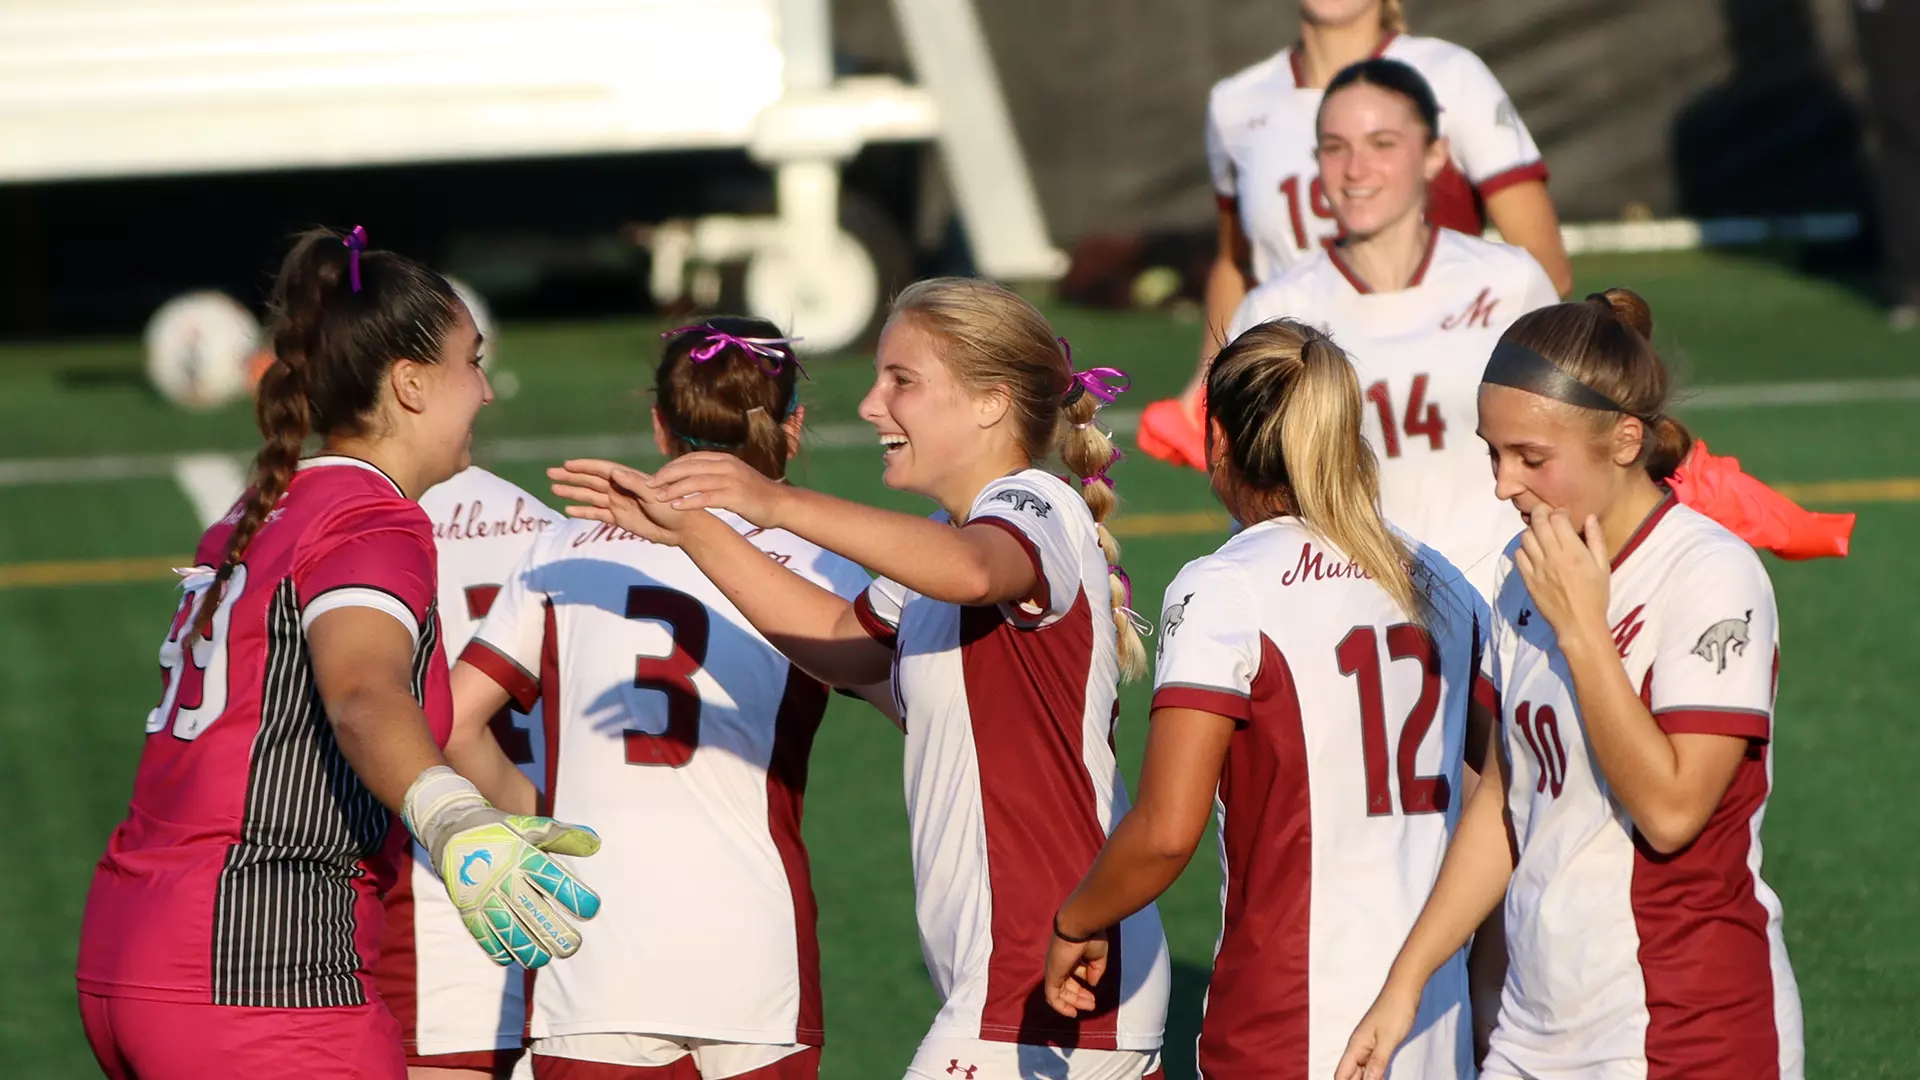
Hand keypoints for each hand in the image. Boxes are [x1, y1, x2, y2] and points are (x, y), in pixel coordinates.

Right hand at [404, 767, 601, 968]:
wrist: (450, 830)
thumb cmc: (500, 831)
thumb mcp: (530, 827)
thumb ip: (562, 836)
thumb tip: (597, 844)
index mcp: (522, 856)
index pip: (552, 880)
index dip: (574, 896)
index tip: (591, 910)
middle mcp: (504, 879)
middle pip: (533, 913)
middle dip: (556, 934)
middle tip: (573, 945)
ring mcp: (483, 897)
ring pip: (510, 932)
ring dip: (530, 949)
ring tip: (546, 956)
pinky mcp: (468, 910)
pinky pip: (484, 938)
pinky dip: (501, 951)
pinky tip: (515, 956)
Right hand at [548, 459, 690, 545]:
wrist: (682, 529)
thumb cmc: (673, 507)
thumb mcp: (654, 495)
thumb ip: (634, 483)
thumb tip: (614, 472)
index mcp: (628, 479)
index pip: (601, 470)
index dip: (584, 466)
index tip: (566, 464)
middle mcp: (620, 489)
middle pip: (590, 481)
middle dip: (571, 477)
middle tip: (550, 473)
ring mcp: (618, 503)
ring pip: (590, 496)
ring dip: (573, 492)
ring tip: (554, 489)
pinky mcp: (620, 519)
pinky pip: (597, 514)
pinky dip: (583, 512)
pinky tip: (568, 510)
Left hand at [647, 452, 791, 526]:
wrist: (780, 503)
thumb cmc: (756, 494)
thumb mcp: (734, 477)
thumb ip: (716, 474)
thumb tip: (694, 476)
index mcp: (724, 460)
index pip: (691, 459)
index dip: (671, 467)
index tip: (656, 477)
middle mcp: (726, 466)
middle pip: (689, 467)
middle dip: (666, 476)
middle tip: (649, 485)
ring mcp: (731, 480)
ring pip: (695, 481)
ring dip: (674, 489)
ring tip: (657, 497)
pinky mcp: (735, 495)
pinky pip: (707, 497)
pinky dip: (690, 501)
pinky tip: (677, 507)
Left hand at [1042, 923, 1108, 1017]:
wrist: (1079, 926)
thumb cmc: (1090, 937)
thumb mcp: (1097, 956)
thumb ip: (1095, 971)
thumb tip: (1092, 983)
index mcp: (1070, 957)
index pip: (1073, 975)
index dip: (1083, 987)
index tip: (1094, 995)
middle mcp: (1059, 964)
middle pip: (1067, 985)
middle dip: (1080, 996)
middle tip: (1093, 1004)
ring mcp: (1054, 970)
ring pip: (1060, 992)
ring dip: (1074, 1002)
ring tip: (1089, 1006)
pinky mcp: (1051, 975)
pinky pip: (1052, 996)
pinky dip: (1061, 1007)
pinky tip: (1073, 1013)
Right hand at [1334, 982, 1421, 1079]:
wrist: (1404, 991)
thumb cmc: (1395, 1010)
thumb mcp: (1388, 1040)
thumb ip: (1377, 1063)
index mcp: (1356, 1046)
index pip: (1341, 1075)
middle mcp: (1359, 1048)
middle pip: (1350, 1075)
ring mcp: (1369, 1046)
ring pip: (1361, 1071)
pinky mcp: (1379, 1045)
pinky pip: (1372, 1066)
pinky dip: (1374, 1076)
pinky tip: (1380, 1079)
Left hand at [1513, 507, 1610, 642]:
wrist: (1579, 623)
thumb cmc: (1596, 595)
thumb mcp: (1603, 566)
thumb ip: (1596, 540)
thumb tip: (1589, 517)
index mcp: (1574, 552)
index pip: (1557, 519)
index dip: (1558, 511)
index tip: (1563, 514)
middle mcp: (1553, 556)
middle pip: (1538, 523)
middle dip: (1540, 512)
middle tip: (1545, 513)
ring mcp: (1538, 568)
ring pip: (1525, 537)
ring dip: (1532, 530)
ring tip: (1539, 534)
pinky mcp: (1528, 579)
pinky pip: (1518, 556)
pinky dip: (1523, 548)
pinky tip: (1532, 551)